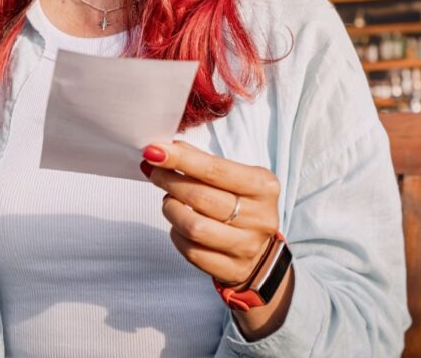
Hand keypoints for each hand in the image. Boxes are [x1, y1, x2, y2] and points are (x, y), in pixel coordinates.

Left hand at [140, 141, 281, 285]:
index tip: (155, 151)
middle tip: (156, 173)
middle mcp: (260, 217)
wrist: (261, 251)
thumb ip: (204, 163)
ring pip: (195, 227)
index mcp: (264, 187)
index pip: (216, 170)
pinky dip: (177, 235)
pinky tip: (177, 225)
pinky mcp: (233, 269)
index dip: (182, 159)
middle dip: (170, 182)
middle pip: (202, 198)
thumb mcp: (235, 178)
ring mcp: (247, 246)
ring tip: (169, 201)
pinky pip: (192, 252)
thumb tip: (167, 150)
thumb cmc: (242, 206)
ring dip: (171, 210)